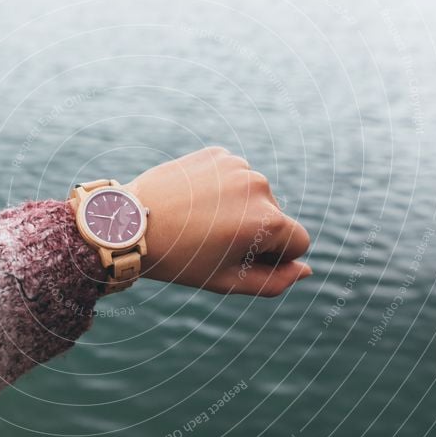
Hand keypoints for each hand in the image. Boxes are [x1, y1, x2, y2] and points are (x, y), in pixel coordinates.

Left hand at [124, 146, 311, 295]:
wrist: (130, 224)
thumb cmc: (181, 259)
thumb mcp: (228, 281)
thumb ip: (274, 281)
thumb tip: (305, 270)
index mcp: (268, 222)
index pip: (299, 243)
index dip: (275, 258)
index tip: (241, 260)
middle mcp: (260, 188)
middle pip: (276, 218)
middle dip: (255, 233)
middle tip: (212, 243)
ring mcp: (238, 166)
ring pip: (255, 196)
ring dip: (239, 210)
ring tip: (201, 222)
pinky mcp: (218, 154)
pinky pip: (234, 177)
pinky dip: (223, 190)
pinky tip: (195, 202)